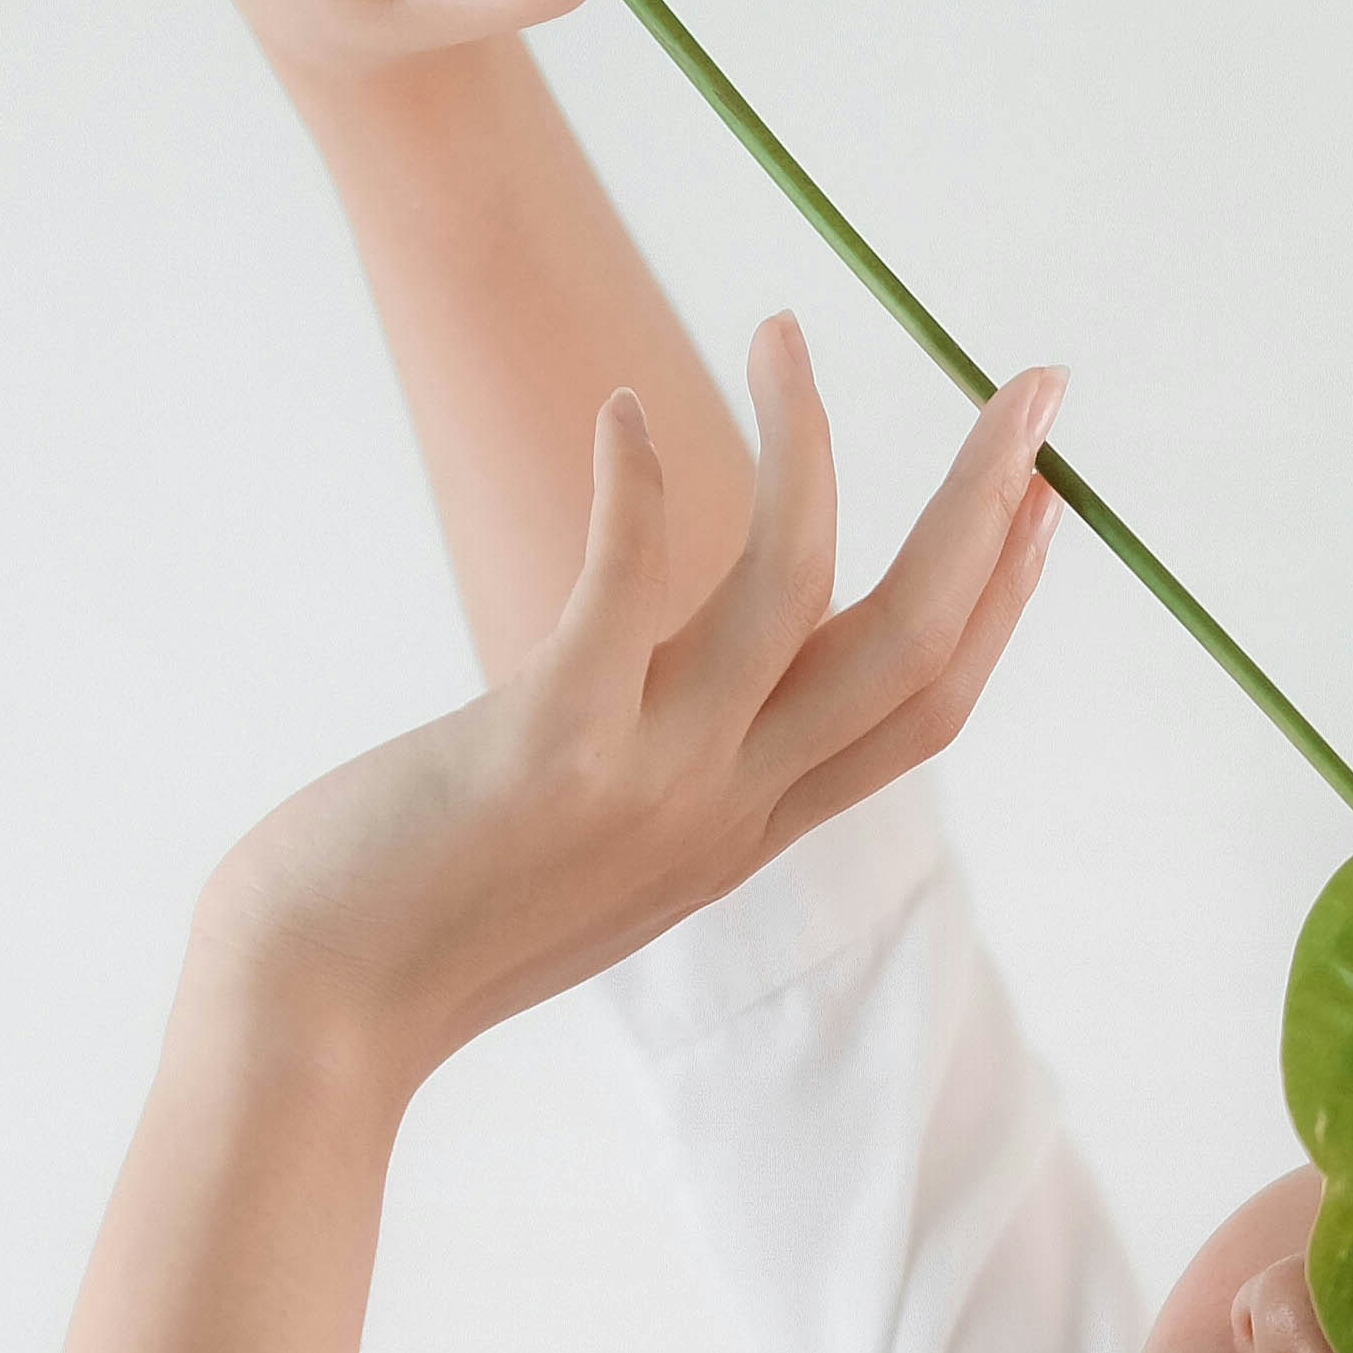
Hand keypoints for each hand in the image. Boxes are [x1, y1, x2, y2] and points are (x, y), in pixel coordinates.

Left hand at [181, 322, 1061, 1094]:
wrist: (312, 1024)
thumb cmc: (414, 926)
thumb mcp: (581, 856)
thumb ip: (653, 775)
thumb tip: (664, 683)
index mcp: (744, 832)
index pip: (925, 710)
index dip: (1000, 595)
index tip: (1039, 494)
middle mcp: (726, 810)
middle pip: (915, 641)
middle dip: (990, 503)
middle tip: (1040, 383)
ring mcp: (649, 781)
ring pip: (799, 594)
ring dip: (809, 446)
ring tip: (782, 328)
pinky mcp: (549, 747)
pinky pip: (625, 588)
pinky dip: (636, 491)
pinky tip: (620, 412)